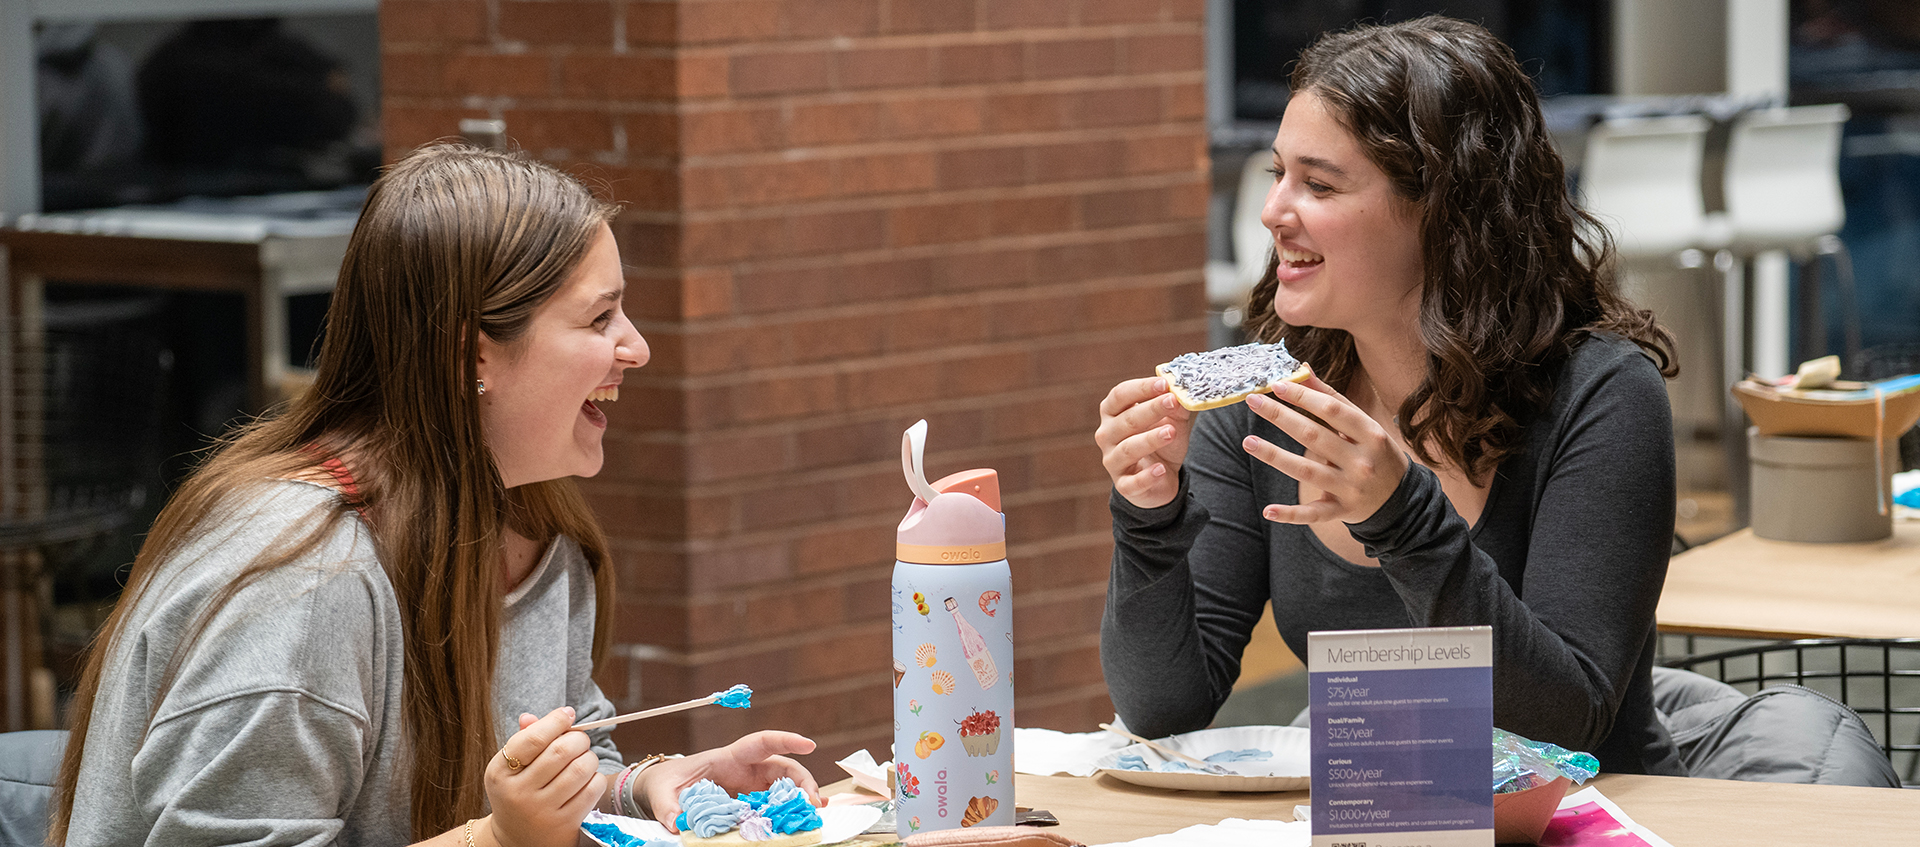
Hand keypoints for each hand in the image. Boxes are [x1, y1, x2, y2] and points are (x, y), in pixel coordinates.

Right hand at [484, 707, 607, 846]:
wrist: (515, 840)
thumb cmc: (517, 793)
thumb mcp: (510, 768)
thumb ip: (524, 740)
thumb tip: (532, 717)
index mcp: (500, 773)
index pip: (532, 739)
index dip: (555, 721)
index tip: (568, 714)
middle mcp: (518, 793)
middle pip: (561, 751)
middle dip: (578, 738)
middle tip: (579, 740)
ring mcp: (541, 811)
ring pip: (580, 768)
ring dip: (590, 757)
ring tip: (584, 759)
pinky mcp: (564, 824)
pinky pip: (592, 789)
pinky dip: (596, 778)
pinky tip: (588, 779)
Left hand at [637, 731, 818, 832]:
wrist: (666, 787)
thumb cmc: (668, 782)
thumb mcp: (663, 793)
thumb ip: (669, 808)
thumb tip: (676, 824)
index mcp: (729, 757)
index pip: (761, 742)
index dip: (786, 740)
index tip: (809, 745)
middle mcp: (746, 769)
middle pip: (783, 768)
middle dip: (803, 781)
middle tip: (814, 802)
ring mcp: (751, 785)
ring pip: (784, 786)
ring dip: (801, 797)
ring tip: (814, 813)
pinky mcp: (751, 801)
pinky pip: (775, 803)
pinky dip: (791, 809)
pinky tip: (804, 817)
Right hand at [1096, 376, 1195, 508]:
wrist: (1162, 479)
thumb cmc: (1161, 442)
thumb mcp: (1172, 421)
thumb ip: (1176, 407)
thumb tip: (1183, 394)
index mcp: (1113, 413)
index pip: (1120, 395)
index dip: (1141, 388)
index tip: (1164, 383)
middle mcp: (1107, 435)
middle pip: (1126, 420)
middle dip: (1150, 409)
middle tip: (1172, 401)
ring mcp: (1113, 461)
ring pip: (1128, 449)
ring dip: (1149, 439)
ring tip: (1171, 432)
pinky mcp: (1124, 485)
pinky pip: (1133, 481)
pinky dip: (1147, 476)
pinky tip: (1161, 469)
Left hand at [1241, 376, 1408, 524]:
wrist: (1404, 500)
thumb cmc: (1377, 454)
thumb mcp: (1364, 424)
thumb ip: (1332, 399)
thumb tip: (1303, 369)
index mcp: (1370, 434)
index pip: (1332, 411)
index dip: (1303, 396)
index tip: (1277, 384)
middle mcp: (1361, 461)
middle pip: (1314, 436)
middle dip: (1281, 417)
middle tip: (1252, 401)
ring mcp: (1351, 488)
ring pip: (1307, 471)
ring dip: (1275, 456)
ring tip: (1248, 441)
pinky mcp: (1342, 511)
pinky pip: (1313, 513)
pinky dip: (1291, 514)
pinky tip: (1268, 510)